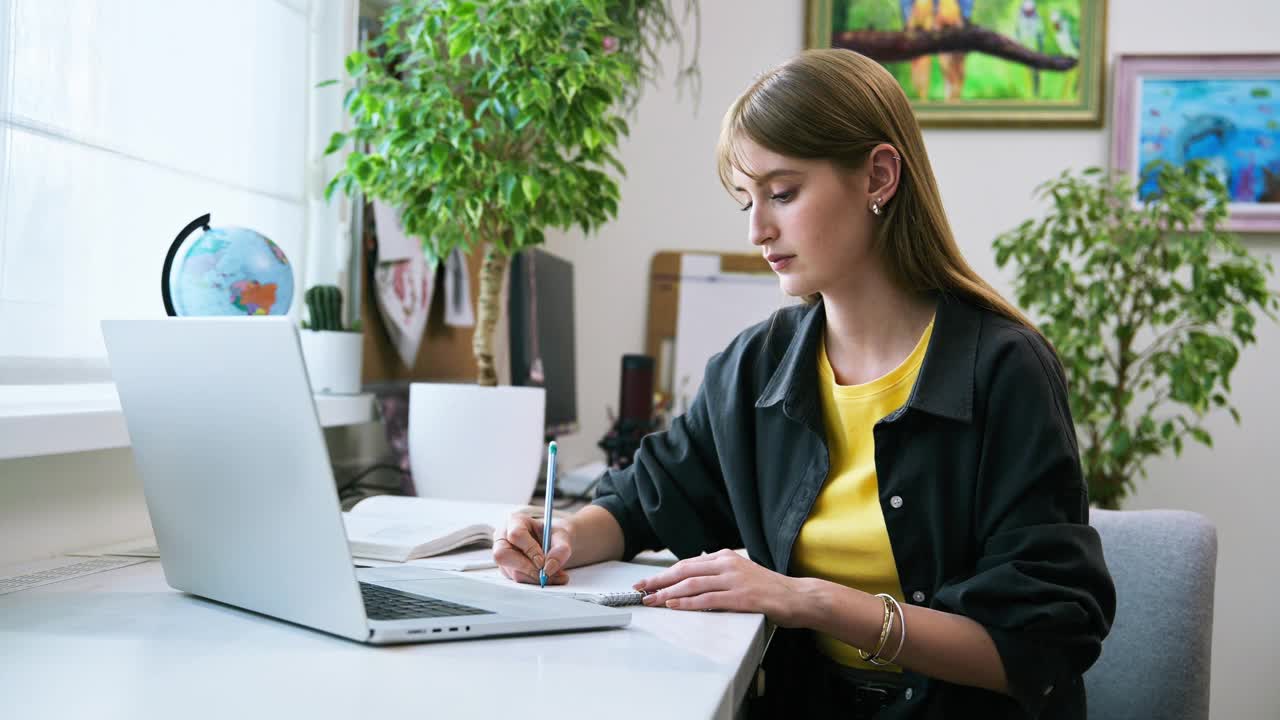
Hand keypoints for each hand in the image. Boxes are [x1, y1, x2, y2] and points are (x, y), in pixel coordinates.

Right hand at [492, 513, 570, 584]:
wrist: (551, 543)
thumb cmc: (552, 535)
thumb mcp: (562, 536)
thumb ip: (560, 549)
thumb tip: (549, 567)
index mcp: (515, 522)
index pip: (516, 535)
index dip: (529, 549)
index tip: (542, 561)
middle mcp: (503, 538)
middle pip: (503, 555)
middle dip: (526, 568)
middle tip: (545, 574)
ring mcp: (504, 556)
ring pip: (512, 572)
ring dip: (536, 578)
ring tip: (557, 576)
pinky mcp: (508, 570)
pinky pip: (519, 580)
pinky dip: (536, 582)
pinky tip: (551, 578)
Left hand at [633, 549, 812, 626]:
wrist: (797, 596)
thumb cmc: (769, 588)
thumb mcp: (741, 573)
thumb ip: (719, 573)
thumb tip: (695, 578)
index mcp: (726, 557)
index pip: (688, 564)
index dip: (665, 573)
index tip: (647, 581)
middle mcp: (727, 564)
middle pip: (684, 571)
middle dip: (659, 581)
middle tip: (640, 589)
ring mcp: (734, 580)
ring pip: (692, 585)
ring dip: (668, 594)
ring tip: (651, 600)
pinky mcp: (740, 597)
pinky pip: (707, 599)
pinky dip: (687, 603)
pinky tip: (673, 606)